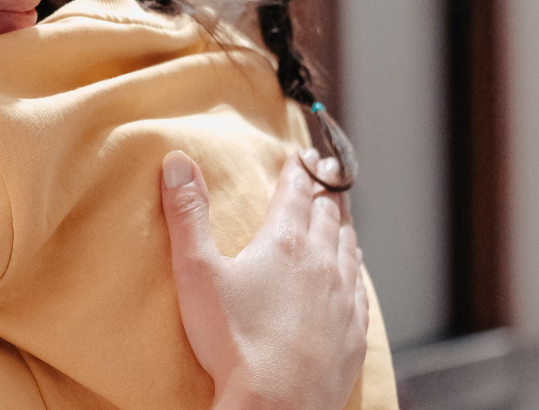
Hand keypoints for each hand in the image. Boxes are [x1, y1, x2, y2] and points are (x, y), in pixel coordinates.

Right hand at [160, 149, 368, 409]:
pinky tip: (353, 268)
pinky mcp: (353, 331)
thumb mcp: (197, 273)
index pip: (296, 192)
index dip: (299, 169)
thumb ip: (187, 215)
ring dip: (342, 222)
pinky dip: (356, 265)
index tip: (303, 154)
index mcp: (285, 242)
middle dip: (325, 187)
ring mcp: (342, 298)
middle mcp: (322, 262)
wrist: (276, 407)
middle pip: (328, 213)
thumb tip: (178, 161)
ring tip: (339, 211)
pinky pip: (360, 286)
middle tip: (326, 169)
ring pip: (349, 245)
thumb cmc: (233, 342)